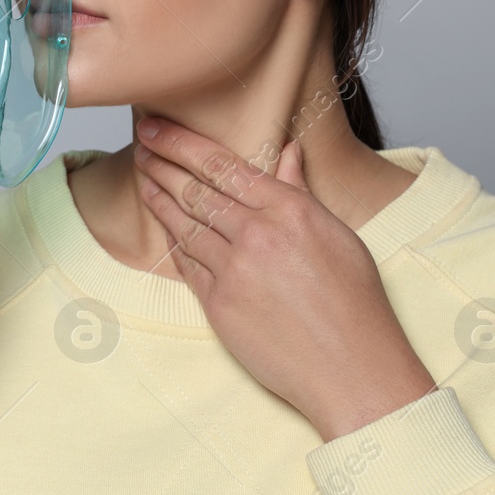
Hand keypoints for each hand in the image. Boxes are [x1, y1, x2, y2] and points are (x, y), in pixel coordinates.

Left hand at [132, 118, 433, 440]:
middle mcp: (256, 235)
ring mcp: (233, 271)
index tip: (155, 126)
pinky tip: (161, 222)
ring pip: (183, 223)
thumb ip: (300, 192)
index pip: (219, 164)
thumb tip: (288, 152)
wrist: (351, 368)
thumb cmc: (354, 302)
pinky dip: (171, 237)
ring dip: (157, 195)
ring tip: (141, 174)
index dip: (179, 142)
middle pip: (193, 189)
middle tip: (140, 143)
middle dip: (160, 162)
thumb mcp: (336, 235)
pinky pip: (185, 262)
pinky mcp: (218, 305)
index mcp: (288, 210)